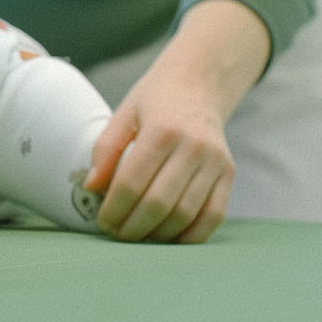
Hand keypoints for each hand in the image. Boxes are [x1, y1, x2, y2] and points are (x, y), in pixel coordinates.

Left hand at [85, 74, 234, 243]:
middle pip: (159, 203)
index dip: (114, 209)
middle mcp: (193, 147)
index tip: (102, 222)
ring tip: (138, 236)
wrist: (198, 84)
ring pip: (185, 214)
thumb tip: (91, 188)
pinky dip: (191, 235)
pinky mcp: (229, 173)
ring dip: (159, 235)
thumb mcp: (123, 114)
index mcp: (161, 130)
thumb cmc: (155, 100)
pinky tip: (169, 237)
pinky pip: (214, 216)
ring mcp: (215, 162)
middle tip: (117, 234)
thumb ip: (105, 150)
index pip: (132, 183)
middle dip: (133, 227)